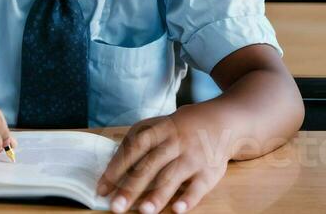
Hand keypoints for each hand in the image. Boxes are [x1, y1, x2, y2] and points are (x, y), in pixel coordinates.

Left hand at [97, 107, 229, 213]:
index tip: (102, 187)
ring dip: (157, 195)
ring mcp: (192, 157)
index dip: (117, 167)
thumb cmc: (180, 128)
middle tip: (116, 206)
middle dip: (131, 187)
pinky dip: (188, 199)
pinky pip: (198, 187)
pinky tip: (177, 210)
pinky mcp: (209, 172)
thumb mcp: (159, 125)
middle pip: (150, 166)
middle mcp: (174, 142)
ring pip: (172, 177)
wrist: (223, 121)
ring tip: (143, 211)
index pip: (133, 148)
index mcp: (158, 130)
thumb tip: (114, 166)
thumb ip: (138, 142)